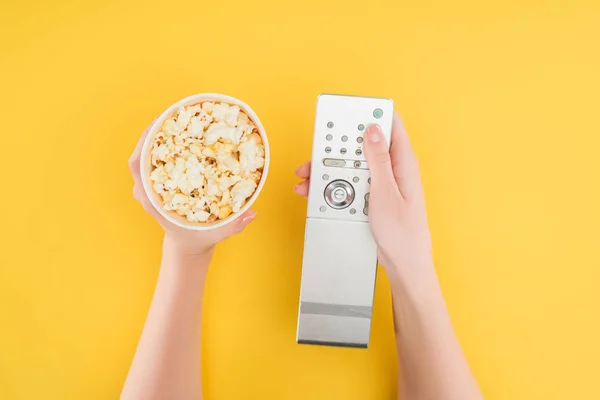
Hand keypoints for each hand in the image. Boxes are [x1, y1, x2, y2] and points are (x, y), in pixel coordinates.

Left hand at [129, 122, 256, 255]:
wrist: (187, 244)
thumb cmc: (198, 238)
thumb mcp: (216, 234)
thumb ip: (233, 226)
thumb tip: (252, 212)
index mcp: (153, 201)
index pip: (138, 165)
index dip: (144, 143)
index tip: (157, 124)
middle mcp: (147, 189)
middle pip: (142, 151)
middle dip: (156, 129)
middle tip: (175, 110)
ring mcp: (151, 184)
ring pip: (149, 150)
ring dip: (162, 131)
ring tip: (180, 113)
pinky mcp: (159, 180)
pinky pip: (158, 154)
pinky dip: (168, 139)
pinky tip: (184, 127)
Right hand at [294, 112, 433, 286]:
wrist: (403, 263)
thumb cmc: (402, 231)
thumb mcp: (385, 192)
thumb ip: (378, 159)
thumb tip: (372, 128)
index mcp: (402, 162)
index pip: (390, 124)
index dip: (369, 114)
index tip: (346, 113)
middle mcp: (392, 169)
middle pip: (362, 146)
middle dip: (338, 148)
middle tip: (316, 155)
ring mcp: (381, 183)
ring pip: (352, 166)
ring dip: (330, 170)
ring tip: (308, 178)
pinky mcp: (372, 197)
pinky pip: (351, 184)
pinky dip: (334, 187)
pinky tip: (316, 193)